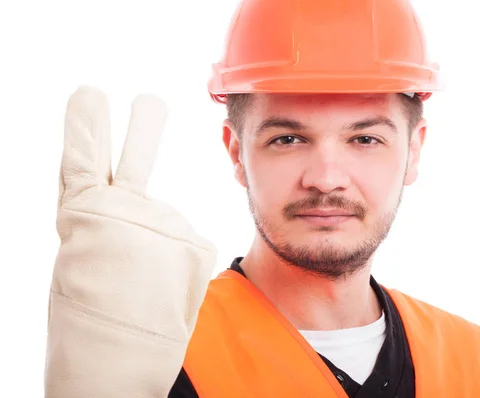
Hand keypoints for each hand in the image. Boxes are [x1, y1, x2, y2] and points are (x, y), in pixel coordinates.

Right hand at [45, 86, 216, 396]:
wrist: (115, 360)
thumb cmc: (94, 318)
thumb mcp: (87, 264)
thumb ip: (114, 228)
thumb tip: (149, 212)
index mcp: (81, 216)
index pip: (83, 161)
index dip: (86, 128)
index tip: (89, 95)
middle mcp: (120, 210)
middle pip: (135, 162)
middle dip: (141, 130)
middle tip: (149, 101)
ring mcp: (159, 221)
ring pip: (164, 229)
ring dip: (156, 257)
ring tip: (141, 289)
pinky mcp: (192, 238)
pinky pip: (188, 249)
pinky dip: (178, 271)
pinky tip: (162, 292)